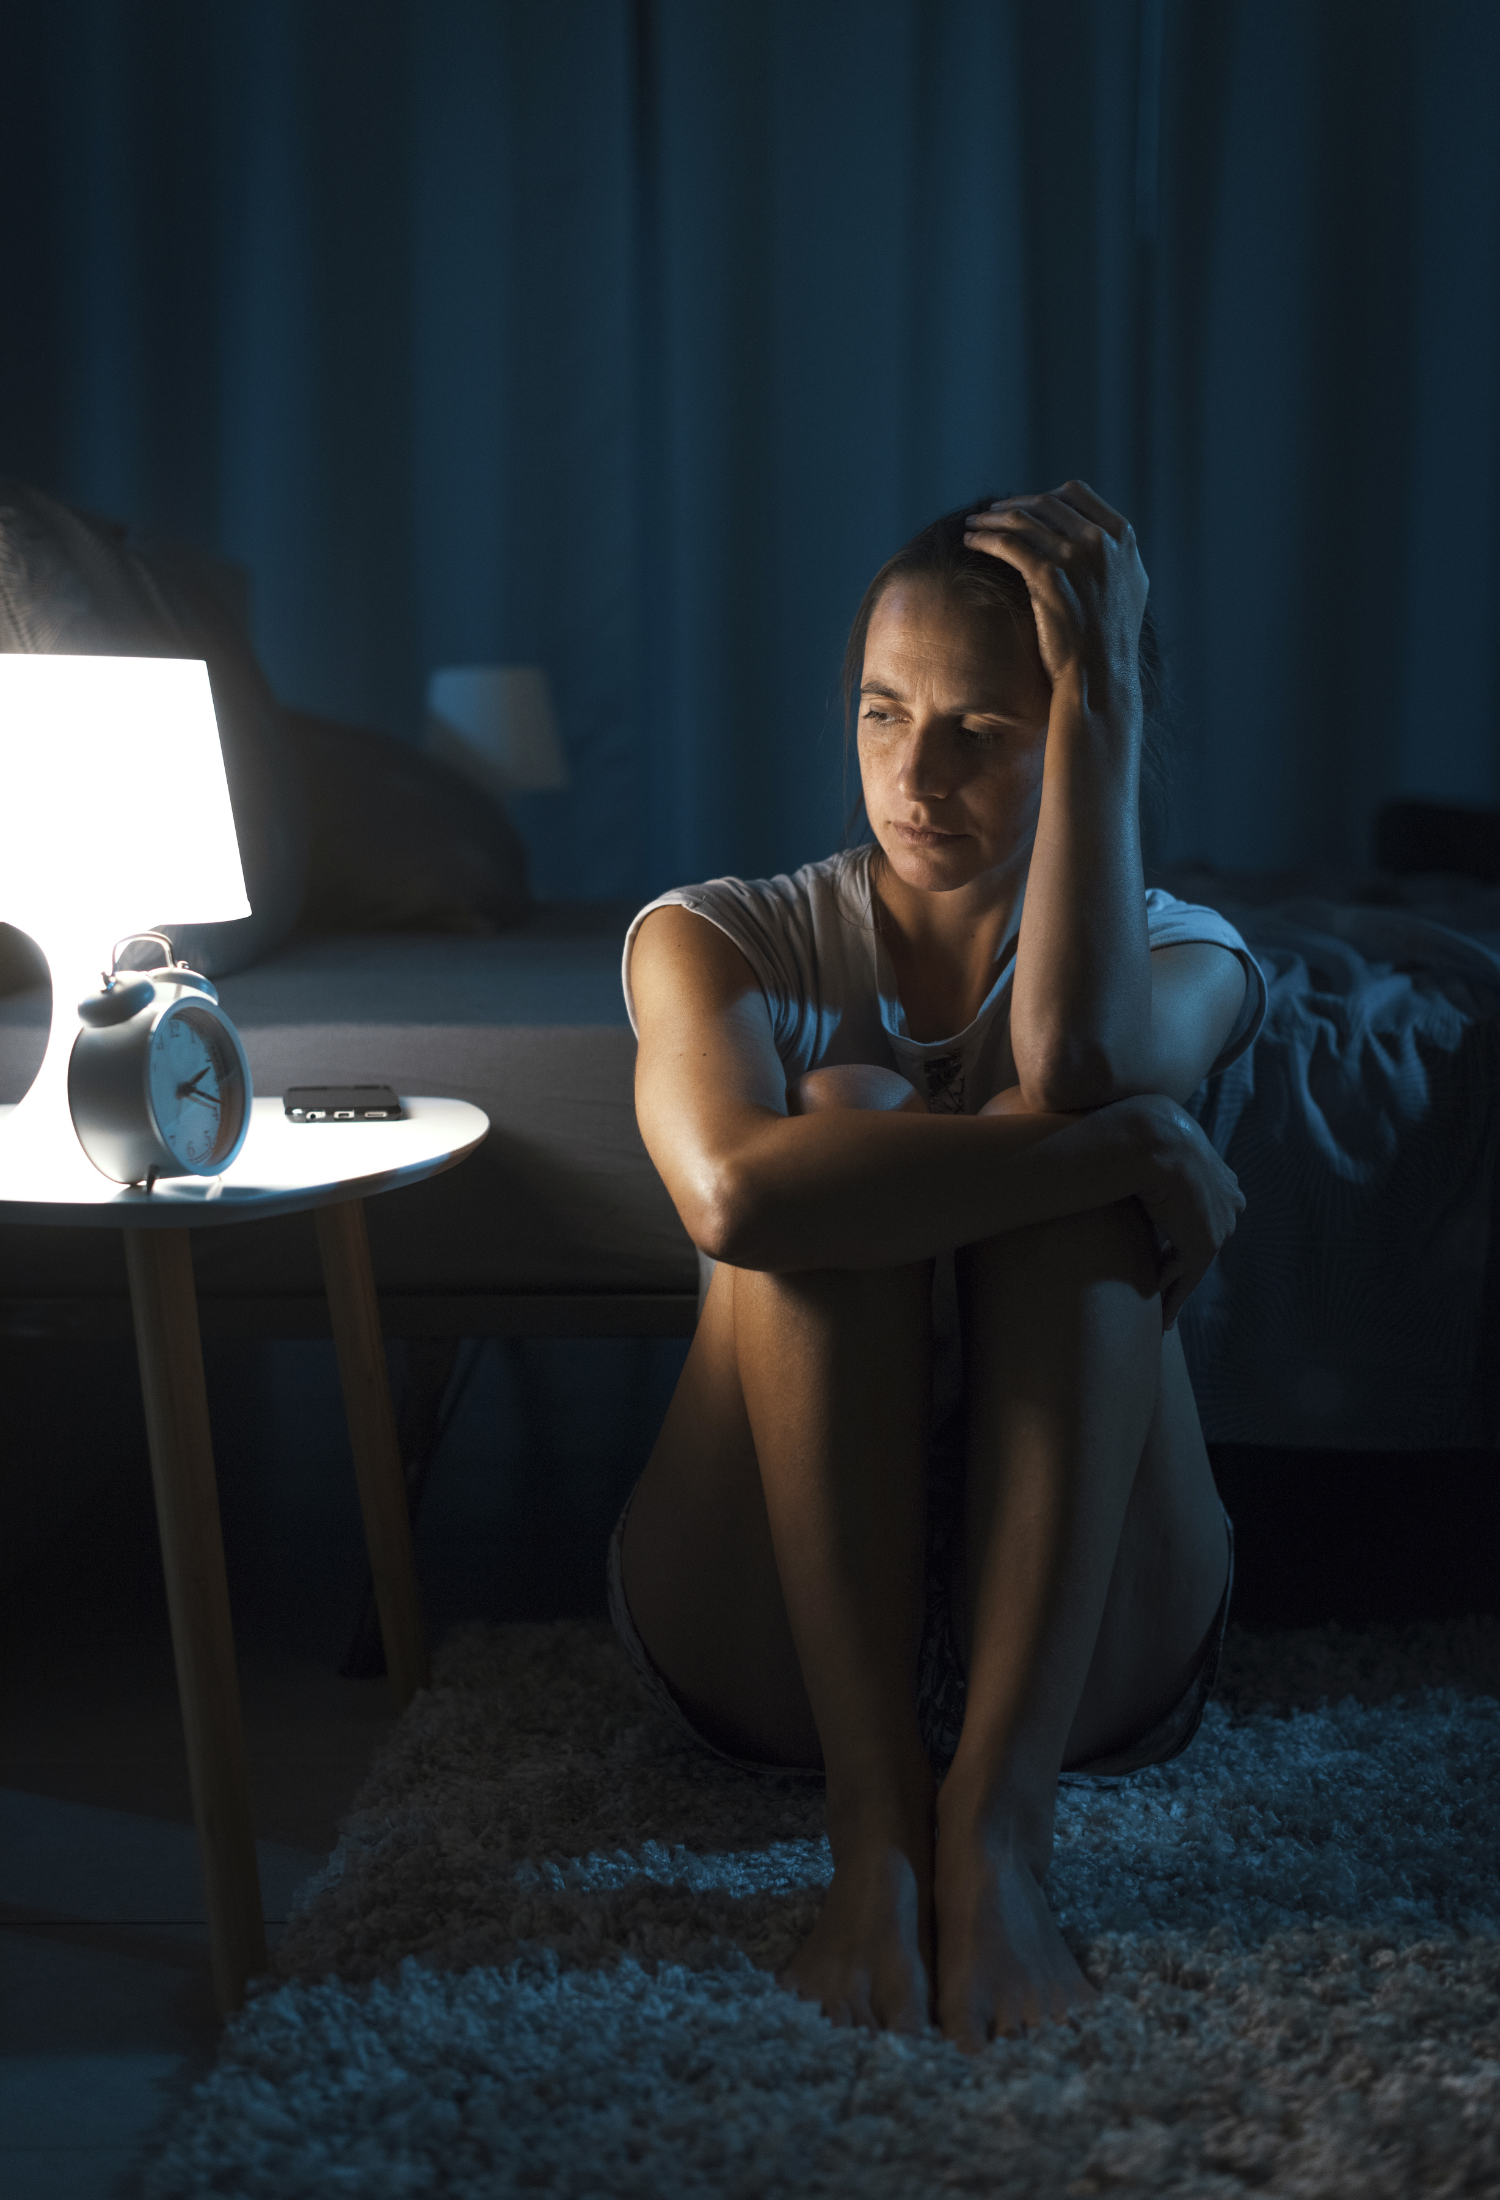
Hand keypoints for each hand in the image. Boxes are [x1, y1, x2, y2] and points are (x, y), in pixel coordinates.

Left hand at [962, 481, 1147, 719]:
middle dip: (1012, 505)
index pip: (1076, 493)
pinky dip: (986, 537)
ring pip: (1023, 520)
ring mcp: (1076, 556)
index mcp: (1122, 537)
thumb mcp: (1126, 586)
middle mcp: (1102, 540)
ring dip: (992, 518)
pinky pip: (1008, 544)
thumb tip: (1089, 534)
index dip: (1044, 497)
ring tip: (973, 523)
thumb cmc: (1107, 640)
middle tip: (988, 513)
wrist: (1101, 676)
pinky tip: (971, 541)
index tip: (1023, 508)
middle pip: (1045, 503)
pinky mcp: (1049, 576)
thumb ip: (1111, 556)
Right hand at [1119, 1093, 1244, 1329]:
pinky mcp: (1205, 1242)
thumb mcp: (1152, 1137)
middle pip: (1202, 1238)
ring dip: (1176, 1288)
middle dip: (1184, 1261)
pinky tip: (1160, 1317)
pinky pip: (1186, 1276)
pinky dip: (1172, 1298)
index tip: (1169, 1248)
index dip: (1183, 1230)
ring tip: (1162, 1314)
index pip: (1202, 1208)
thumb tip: (1121, 1141)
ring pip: (1194, 1262)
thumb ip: (1151, 1150)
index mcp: (1219, 1172)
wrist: (1150, 1139)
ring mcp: (1220, 1222)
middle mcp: (1228, 1199)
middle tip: (1166, 1287)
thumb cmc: (1138, 1130)